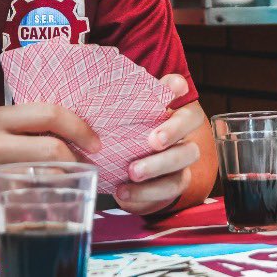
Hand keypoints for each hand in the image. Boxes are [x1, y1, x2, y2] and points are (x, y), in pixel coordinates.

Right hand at [0, 102, 98, 230]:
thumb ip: (28, 126)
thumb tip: (78, 129)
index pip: (49, 114)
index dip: (79, 127)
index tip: (94, 141)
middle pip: (53, 148)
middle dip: (79, 159)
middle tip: (87, 167)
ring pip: (49, 177)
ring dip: (70, 181)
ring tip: (75, 182)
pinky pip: (36, 201)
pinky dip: (53, 200)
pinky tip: (56, 199)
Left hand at [112, 75, 204, 214]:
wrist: (126, 177)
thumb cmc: (121, 140)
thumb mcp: (115, 124)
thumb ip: (111, 109)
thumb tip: (85, 88)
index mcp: (164, 104)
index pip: (178, 87)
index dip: (177, 86)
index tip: (174, 88)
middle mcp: (180, 126)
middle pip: (191, 121)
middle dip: (173, 131)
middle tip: (153, 141)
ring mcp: (182, 154)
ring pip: (185, 156)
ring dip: (159, 165)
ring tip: (133, 172)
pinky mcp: (177, 180)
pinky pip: (171, 187)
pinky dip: (147, 191)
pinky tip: (124, 191)